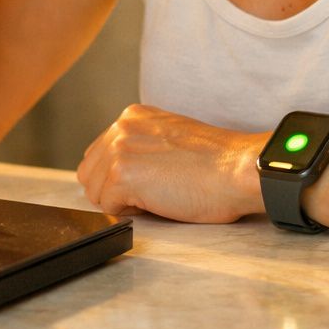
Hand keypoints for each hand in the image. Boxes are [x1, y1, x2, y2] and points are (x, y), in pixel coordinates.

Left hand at [76, 105, 266, 222]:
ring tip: (158, 195)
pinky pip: (108, 207)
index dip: (118, 178)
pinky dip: (131, 213)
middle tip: (152, 193)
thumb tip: (115, 174)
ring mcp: (120, 148)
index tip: (147, 181)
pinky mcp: (122, 174)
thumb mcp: (170, 139)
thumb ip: (140, 146)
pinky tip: (159, 201)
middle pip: (90, 173)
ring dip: (122, 202)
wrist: (238, 169)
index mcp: (133, 116)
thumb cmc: (216, 162)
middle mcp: (122, 126)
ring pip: (94, 192)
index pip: (98, 154)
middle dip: (113, 191)